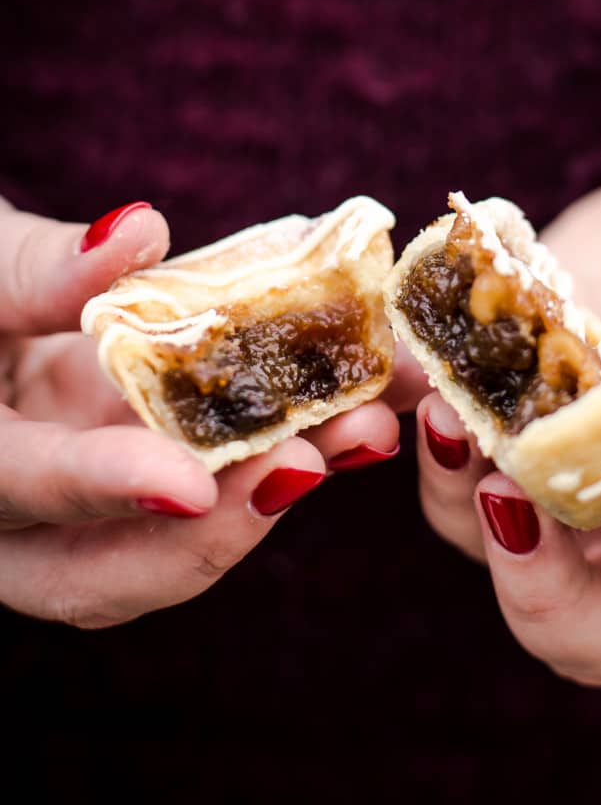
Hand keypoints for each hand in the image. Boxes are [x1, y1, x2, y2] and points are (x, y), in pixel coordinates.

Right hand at [0, 199, 398, 627]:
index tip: (190, 481)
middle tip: (308, 462)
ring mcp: (88, 508)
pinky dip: (288, 454)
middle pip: (103, 572)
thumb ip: (35, 267)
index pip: (21, 486)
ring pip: (172, 545)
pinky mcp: (145, 477)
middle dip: (218, 527)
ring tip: (363, 428)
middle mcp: (20, 516)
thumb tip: (133, 232)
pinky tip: (361, 407)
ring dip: (273, 493)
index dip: (103, 487)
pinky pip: (216, 489)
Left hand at [411, 177, 600, 683]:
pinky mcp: (486, 419)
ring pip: (485, 529)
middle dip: (538, 579)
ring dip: (456, 486)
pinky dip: (413, 415)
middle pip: (585, 612)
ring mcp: (549, 476)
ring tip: (446, 417)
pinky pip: (436, 442)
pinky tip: (408, 371)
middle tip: (513, 502)